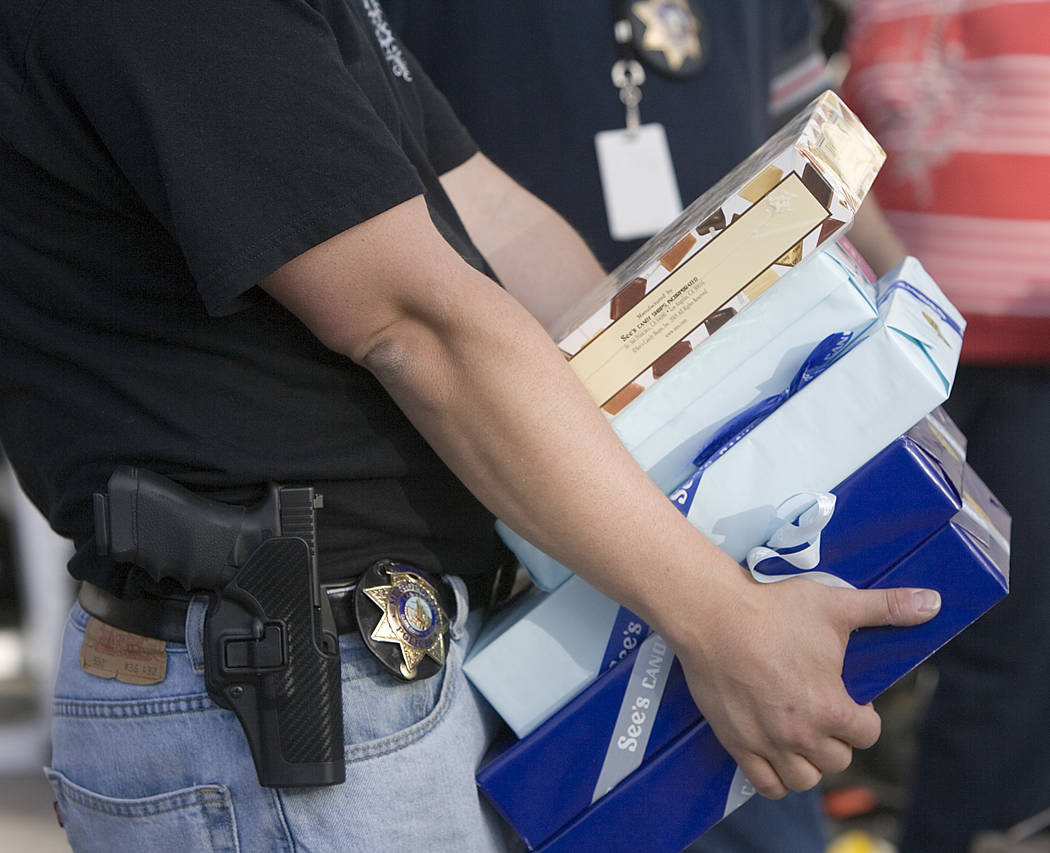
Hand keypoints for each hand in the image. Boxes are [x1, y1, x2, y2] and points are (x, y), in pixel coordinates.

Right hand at [667, 574, 940, 798]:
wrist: (712, 613)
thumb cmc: (773, 608)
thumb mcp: (836, 605)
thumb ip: (887, 608)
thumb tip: (933, 602)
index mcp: (830, 708)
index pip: (868, 734)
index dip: (863, 714)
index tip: (847, 695)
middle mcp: (801, 735)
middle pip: (838, 759)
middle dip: (836, 737)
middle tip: (821, 707)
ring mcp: (767, 743)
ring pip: (805, 779)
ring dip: (809, 761)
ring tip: (801, 733)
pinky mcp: (736, 743)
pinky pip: (766, 785)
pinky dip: (776, 778)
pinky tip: (777, 754)